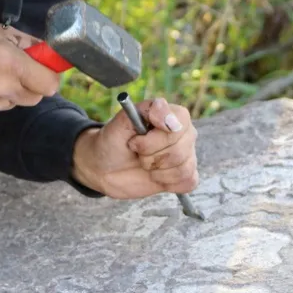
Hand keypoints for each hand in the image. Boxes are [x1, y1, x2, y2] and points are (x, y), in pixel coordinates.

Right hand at [0, 21, 60, 122]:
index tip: (42, 69)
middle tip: (15, 70)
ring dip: (7, 93)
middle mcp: (4, 89)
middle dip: (31, 85)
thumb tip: (44, 51)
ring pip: (12, 104)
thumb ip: (26, 42)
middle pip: (35, 97)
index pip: (51, 84)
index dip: (48, 76)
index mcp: (13, 65)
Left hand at [71, 97, 198, 198]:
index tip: (135, 142)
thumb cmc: (114, 140)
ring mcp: (186, 155)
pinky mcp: (184, 176)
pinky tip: (154, 176)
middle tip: (136, 152)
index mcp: (172, 116)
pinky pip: (188, 182)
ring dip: (156, 171)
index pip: (180, 124)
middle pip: (181, 150)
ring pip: (183, 168)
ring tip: (144, 164)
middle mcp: (184, 134)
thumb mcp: (123, 119)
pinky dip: (168, 182)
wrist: (104, 166)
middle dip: (151, 156)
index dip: (157, 138)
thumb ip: (148, 109)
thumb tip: (171, 122)